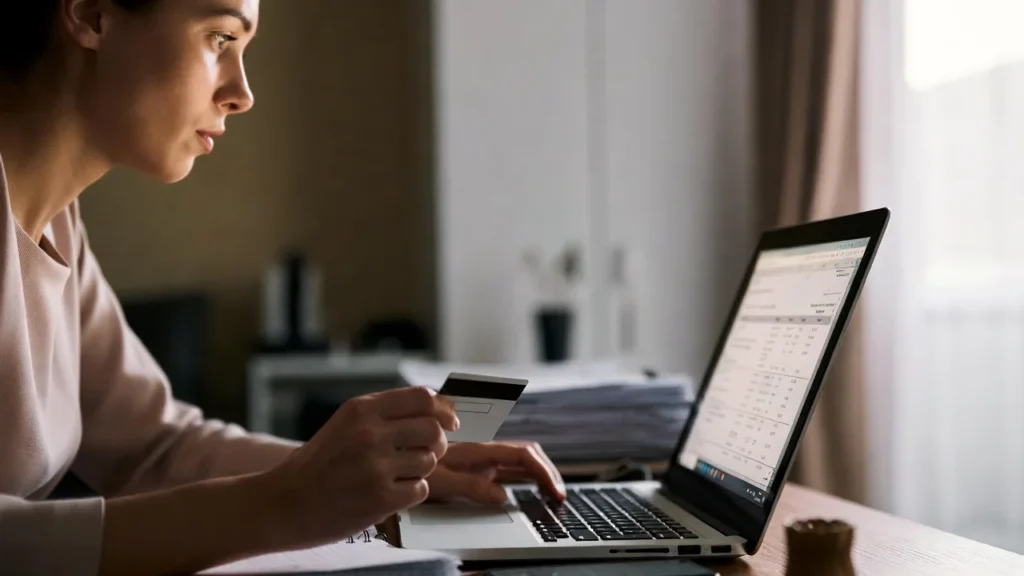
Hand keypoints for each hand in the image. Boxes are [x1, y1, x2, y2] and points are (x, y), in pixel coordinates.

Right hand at [262, 387, 457, 547]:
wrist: (285, 502)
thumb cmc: (319, 464)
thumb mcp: (347, 422)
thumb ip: (385, 412)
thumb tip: (437, 407)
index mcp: (362, 409)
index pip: (422, 398)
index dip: (444, 409)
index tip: (451, 422)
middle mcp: (370, 434)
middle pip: (433, 429)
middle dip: (438, 442)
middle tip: (427, 452)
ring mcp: (376, 466)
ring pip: (430, 460)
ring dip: (421, 469)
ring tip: (398, 475)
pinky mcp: (381, 498)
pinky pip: (420, 489)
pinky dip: (411, 492)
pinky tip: (391, 492)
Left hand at [426, 441, 566, 504]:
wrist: (394, 455)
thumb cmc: (412, 467)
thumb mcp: (439, 482)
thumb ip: (471, 487)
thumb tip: (504, 497)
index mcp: (478, 450)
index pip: (522, 455)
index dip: (543, 471)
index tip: (555, 492)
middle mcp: (483, 450)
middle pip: (527, 454)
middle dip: (547, 472)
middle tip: (559, 495)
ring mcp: (481, 458)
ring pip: (519, 460)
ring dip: (538, 474)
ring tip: (551, 493)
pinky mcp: (476, 466)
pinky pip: (506, 468)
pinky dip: (525, 477)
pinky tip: (530, 490)